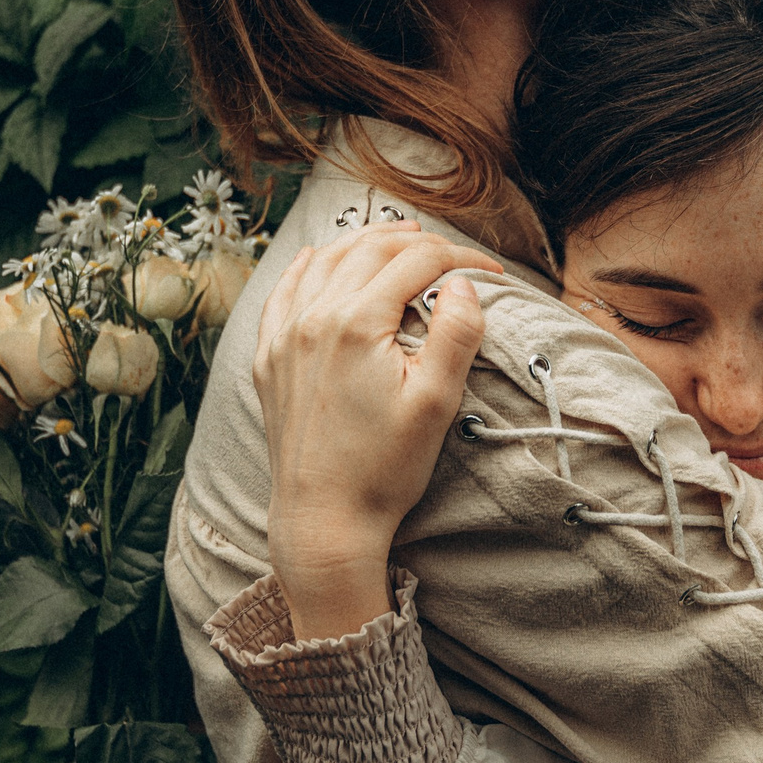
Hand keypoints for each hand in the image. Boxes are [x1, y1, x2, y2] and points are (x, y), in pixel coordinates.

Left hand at [254, 224, 490, 638]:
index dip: (461, 258)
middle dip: (416, 242)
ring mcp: (285, 336)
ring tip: (399, 242)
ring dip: (366, 243)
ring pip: (326, 260)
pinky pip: (285, 291)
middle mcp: (314, 318)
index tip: (492, 271)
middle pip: (370, 250)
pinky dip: (309, 265)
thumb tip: (463, 284)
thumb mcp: (436, 403)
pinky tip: (322, 259)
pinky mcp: (270, 359)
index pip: (417, 263)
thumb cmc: (384, 468)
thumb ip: (456, 334)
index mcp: (357, 323)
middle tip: (450, 251)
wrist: (324, 520)